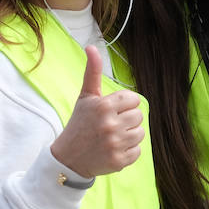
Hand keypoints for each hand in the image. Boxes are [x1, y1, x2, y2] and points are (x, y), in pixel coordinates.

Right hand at [49, 45, 144, 177]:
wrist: (68, 158)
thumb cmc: (79, 124)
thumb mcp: (85, 97)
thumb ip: (92, 72)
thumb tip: (91, 47)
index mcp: (104, 106)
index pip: (133, 99)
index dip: (124, 105)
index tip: (112, 110)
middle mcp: (110, 124)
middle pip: (139, 116)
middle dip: (127, 119)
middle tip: (111, 124)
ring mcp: (115, 144)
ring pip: (140, 133)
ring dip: (129, 135)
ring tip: (113, 137)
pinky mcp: (119, 161)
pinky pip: (138, 151)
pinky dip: (128, 151)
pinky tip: (113, 149)